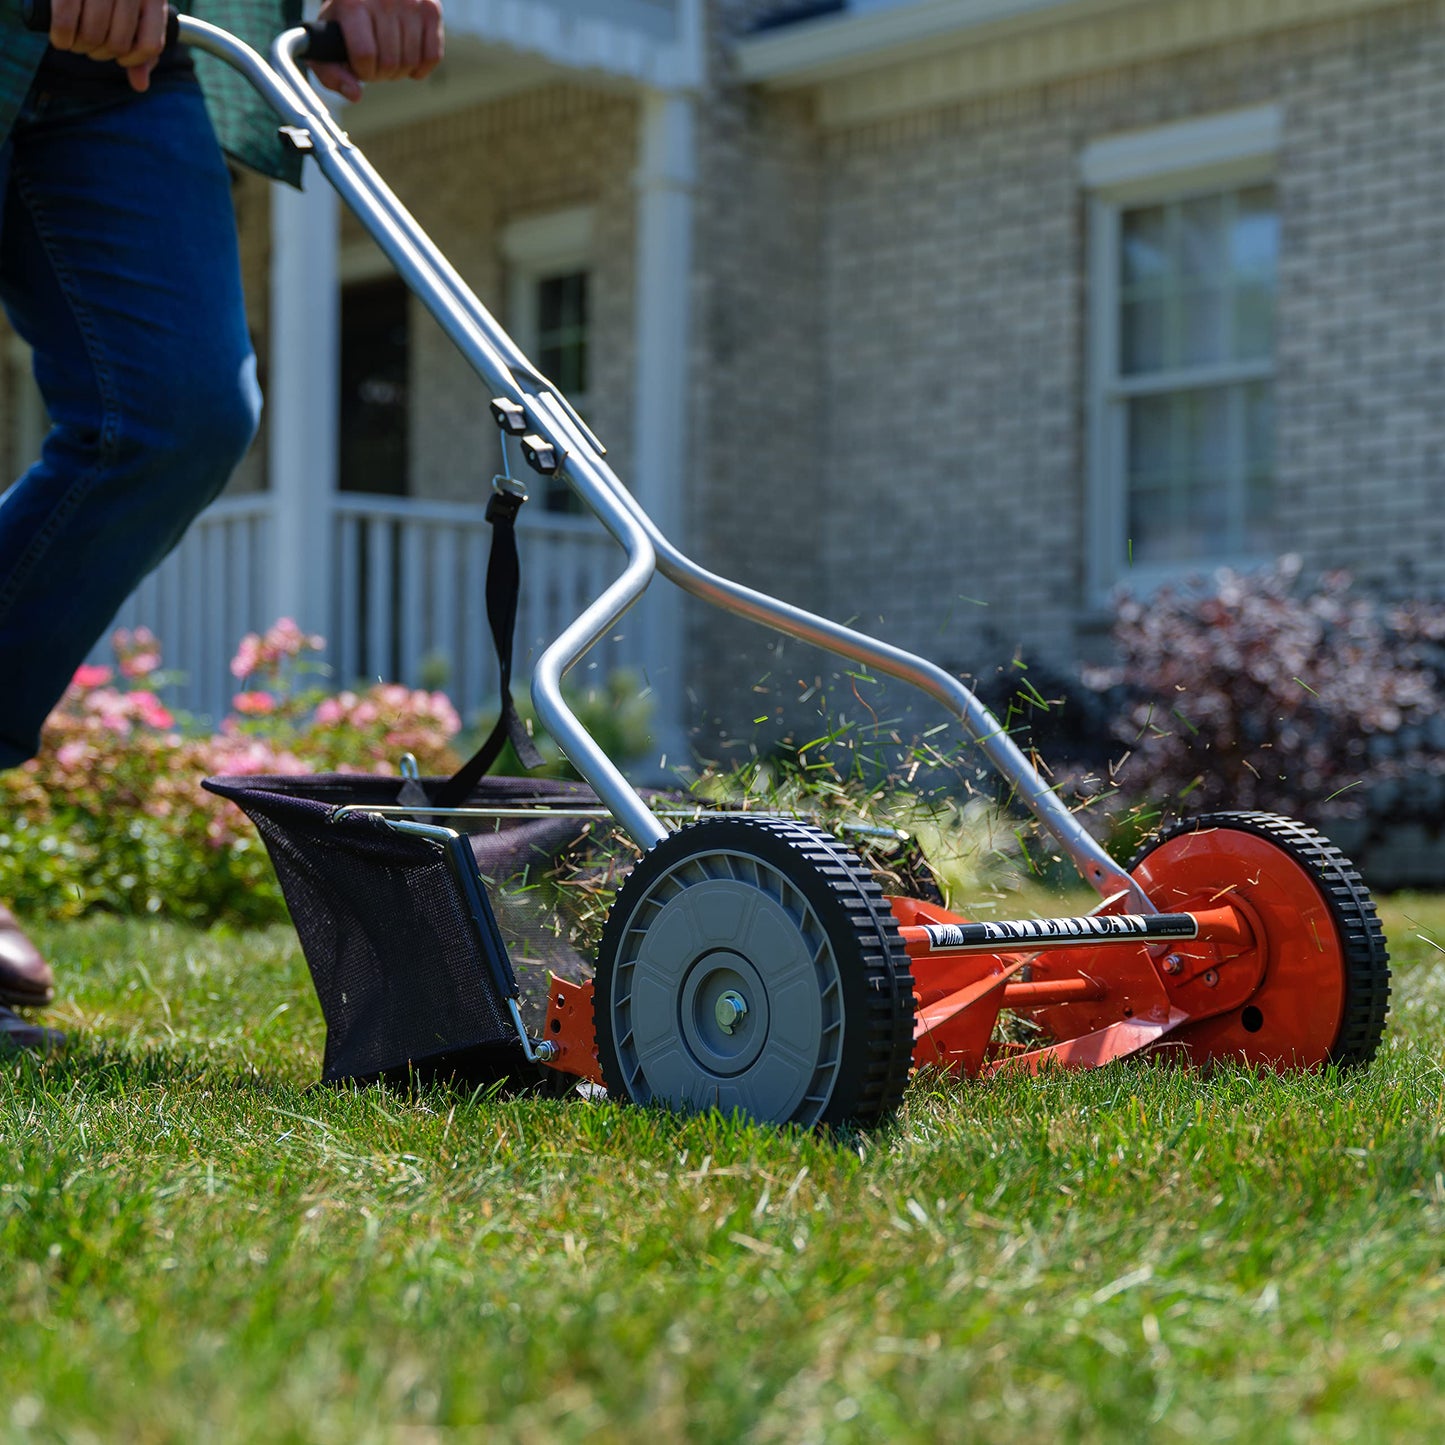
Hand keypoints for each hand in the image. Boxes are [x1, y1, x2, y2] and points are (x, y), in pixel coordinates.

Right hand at [47, 0, 167, 91]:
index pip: (151, 45)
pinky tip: (60, 39)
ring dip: (80, 47)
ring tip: (73, 42)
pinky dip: (62, 35)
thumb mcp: (136, 7)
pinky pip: (66, 17)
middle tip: (87, 47)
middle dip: (99, 53)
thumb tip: (139, 85)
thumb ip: (141, 43)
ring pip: (94, 33)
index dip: (133, 60)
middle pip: (118, 43)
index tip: (119, 57)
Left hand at [311, 0, 443, 103]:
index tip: (359, 64)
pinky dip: (421, 67)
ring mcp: (411, 2)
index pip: (365, 55)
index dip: (363, 71)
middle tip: (375, 61)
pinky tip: (409, 58)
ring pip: (411, 62)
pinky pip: (433, 56)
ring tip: (389, 56)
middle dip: (381, 73)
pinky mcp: (431, 8)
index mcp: (352, 4)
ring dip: (400, 71)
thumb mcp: (327, 40)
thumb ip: (331, 72)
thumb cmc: (346, 19)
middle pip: (390, 62)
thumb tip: (355, 95)